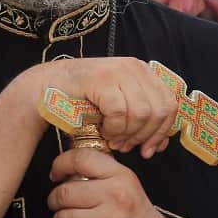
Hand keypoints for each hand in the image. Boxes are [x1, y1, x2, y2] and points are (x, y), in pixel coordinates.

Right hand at [36, 57, 178, 157]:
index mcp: (144, 72)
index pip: (169, 104)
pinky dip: (113, 128)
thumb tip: (161, 145)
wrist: (47, 89)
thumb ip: (142, 122)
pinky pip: (119, 112)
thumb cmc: (84, 102)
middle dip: (144, 136)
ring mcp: (118, 71)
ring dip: (127, 134)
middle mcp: (134, 67)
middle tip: (126, 147)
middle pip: (158, 111)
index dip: (162, 131)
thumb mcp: (120, 109)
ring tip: (113, 140)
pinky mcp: (102, 79)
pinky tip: (104, 131)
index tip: (149, 150)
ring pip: (140, 113)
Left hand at [47, 148, 188, 217]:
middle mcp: (115, 197)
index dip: (60, 163)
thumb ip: (102, 174)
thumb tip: (67, 166)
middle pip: (64, 192)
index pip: (81, 159)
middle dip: (55, 200)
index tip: (56, 173)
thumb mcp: (129, 186)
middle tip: (59, 203)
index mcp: (121, 177)